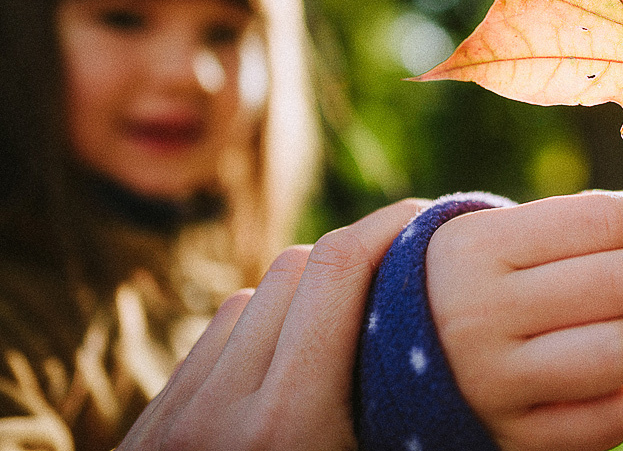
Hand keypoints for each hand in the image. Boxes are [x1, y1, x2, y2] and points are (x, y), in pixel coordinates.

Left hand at [117, 197, 432, 450]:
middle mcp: (220, 410)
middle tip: (403, 272)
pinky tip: (284, 369)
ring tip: (344, 331)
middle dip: (354, 257)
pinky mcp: (150, 428)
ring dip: (299, 300)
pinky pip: (210, 342)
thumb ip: (402, 400)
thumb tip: (450, 338)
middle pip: (294, 270)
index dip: (388, 227)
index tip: (430, 217)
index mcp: (288, 426)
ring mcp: (176, 417)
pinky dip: (254, 337)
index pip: (335, 272)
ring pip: (247, 298)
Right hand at [426, 188, 622, 450]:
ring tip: (617, 319)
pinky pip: (616, 415)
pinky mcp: (518, 440)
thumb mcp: (506, 236)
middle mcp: (480, 317)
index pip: (599, 221)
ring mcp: (496, 385)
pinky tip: (596, 373)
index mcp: (475, 250)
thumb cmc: (479, 284)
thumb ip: (590, 219)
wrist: (398, 366)